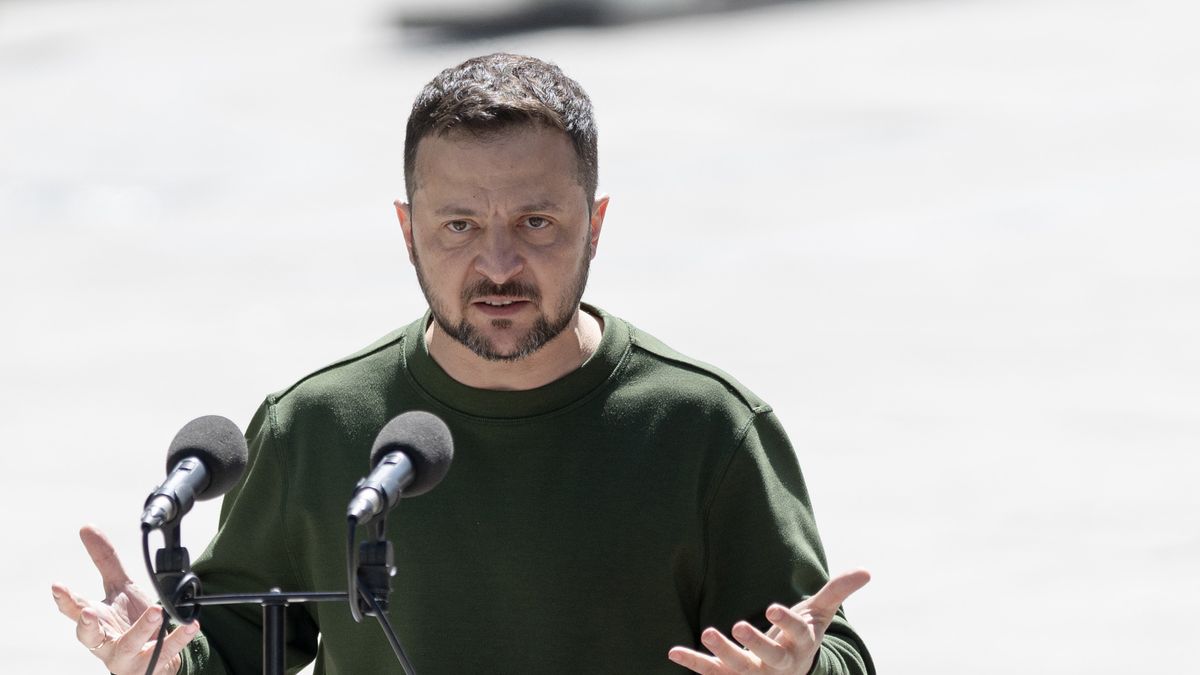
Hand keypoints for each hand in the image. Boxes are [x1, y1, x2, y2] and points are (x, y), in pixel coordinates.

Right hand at [51, 525, 200, 674]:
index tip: (58, 587)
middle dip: (86, 625)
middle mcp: (105, 641)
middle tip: (88, 613)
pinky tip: (190, 626)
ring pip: (127, 645)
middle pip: (88, 636)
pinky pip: (165, 653)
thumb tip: (87, 528)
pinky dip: (178, 639)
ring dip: (141, 629)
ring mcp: (126, 656)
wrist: (153, 656)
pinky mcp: (149, 665)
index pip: (74, 610)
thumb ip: (105, 561)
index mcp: (97, 620)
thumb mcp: (119, 588)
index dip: (64, 600)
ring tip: (156, 612)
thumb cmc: (129, 622)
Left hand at [667, 569, 869, 674]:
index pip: (797, 634)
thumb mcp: (820, 615)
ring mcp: (754, 674)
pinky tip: (674, 651)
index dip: (786, 621)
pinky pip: (711, 673)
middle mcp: (778, 664)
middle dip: (755, 644)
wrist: (789, 673)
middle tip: (738, 626)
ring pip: (739, 667)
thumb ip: (837, 592)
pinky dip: (693, 663)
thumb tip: (866, 571)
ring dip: (722, 653)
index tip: (774, 605)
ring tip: (708, 632)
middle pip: (769, 657)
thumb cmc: (802, 636)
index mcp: (800, 646)